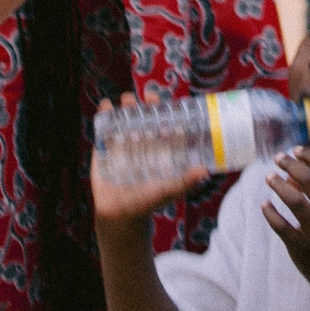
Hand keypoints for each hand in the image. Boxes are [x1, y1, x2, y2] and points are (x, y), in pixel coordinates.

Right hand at [91, 96, 207, 225]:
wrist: (119, 214)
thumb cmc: (147, 202)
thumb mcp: (168, 190)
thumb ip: (184, 182)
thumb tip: (205, 172)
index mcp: (159, 146)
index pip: (163, 121)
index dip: (164, 108)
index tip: (165, 100)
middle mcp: (142, 140)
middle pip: (145, 113)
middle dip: (146, 101)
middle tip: (147, 96)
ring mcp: (122, 141)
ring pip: (125, 115)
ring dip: (127, 104)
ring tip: (128, 100)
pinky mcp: (105, 146)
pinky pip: (104, 125)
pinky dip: (104, 112)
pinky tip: (107, 106)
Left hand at [262, 147, 309, 310]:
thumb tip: (294, 174)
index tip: (296, 150)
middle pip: (309, 180)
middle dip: (291, 165)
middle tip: (278, 159)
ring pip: (293, 199)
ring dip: (278, 184)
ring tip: (269, 177)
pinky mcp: (301, 249)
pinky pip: (280, 225)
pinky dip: (270, 213)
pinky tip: (264, 205)